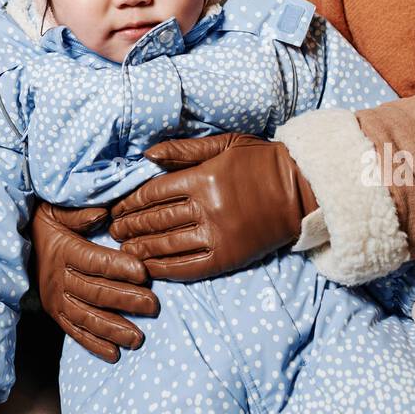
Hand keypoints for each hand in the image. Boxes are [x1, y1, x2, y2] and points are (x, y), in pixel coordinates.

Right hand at [31, 200, 159, 362]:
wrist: (16, 247)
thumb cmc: (45, 225)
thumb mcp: (55, 211)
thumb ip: (78, 213)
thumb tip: (102, 213)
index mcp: (64, 251)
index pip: (95, 261)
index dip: (118, 267)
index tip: (143, 273)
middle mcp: (59, 278)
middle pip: (95, 291)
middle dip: (126, 300)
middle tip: (152, 306)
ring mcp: (56, 300)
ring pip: (87, 316)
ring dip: (113, 328)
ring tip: (137, 337)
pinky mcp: (54, 314)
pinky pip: (74, 331)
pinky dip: (93, 344)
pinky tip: (114, 354)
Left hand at [109, 133, 317, 281]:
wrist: (300, 190)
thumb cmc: (261, 162)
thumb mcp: (223, 144)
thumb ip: (184, 151)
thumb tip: (146, 156)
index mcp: (203, 178)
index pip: (154, 193)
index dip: (130, 203)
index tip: (116, 209)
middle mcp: (207, 208)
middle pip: (156, 221)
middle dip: (130, 227)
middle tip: (113, 231)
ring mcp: (217, 236)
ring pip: (167, 245)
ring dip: (141, 249)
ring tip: (123, 250)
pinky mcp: (228, 257)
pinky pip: (189, 267)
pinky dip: (165, 269)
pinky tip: (149, 268)